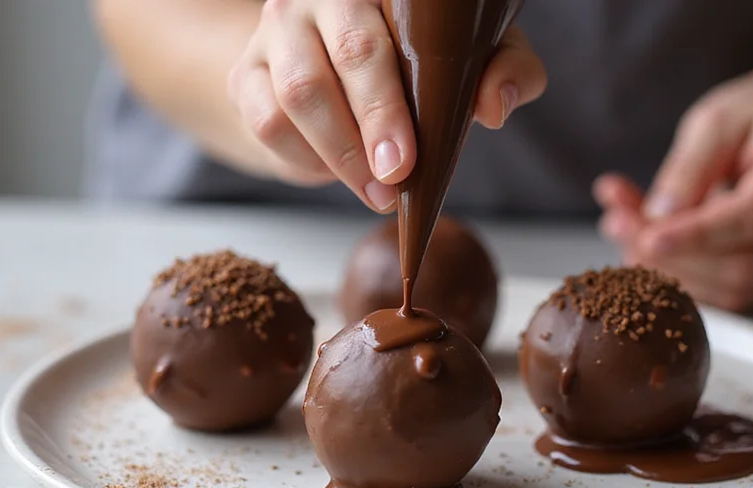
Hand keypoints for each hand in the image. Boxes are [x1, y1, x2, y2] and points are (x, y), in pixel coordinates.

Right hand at [227, 0, 546, 212]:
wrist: (338, 66)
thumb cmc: (415, 58)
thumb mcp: (472, 54)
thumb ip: (506, 68)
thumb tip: (496, 106)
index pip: (382, 29)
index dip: (391, 99)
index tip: (407, 158)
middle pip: (337, 60)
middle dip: (370, 128)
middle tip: (396, 178)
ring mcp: (274, 32)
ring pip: (296, 98)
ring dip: (340, 156)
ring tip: (378, 192)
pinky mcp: (245, 75)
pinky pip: (267, 123)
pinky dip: (306, 159)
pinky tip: (339, 172)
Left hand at [596, 74, 752, 311]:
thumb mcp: (715, 120)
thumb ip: (687, 168)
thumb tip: (658, 216)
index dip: (697, 235)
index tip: (647, 236)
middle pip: (744, 262)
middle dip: (673, 255)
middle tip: (617, 227)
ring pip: (737, 286)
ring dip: (672, 270)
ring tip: (626, 234)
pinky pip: (736, 292)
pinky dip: (687, 277)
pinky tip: (653, 250)